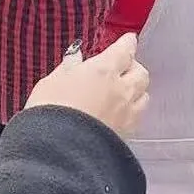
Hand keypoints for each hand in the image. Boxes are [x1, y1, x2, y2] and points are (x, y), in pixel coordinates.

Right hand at [25, 33, 148, 138]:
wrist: (59, 152)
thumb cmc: (50, 113)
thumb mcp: (50, 83)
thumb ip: (68, 69)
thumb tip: (76, 59)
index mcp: (103, 70)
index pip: (124, 50)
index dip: (127, 43)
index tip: (127, 40)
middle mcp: (121, 89)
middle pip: (140, 72)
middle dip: (133, 67)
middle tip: (122, 68)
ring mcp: (126, 113)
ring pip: (143, 95)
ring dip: (136, 90)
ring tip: (124, 92)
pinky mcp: (127, 134)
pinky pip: (137, 117)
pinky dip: (132, 111)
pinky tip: (121, 114)